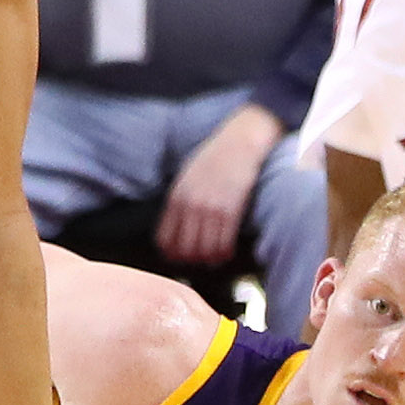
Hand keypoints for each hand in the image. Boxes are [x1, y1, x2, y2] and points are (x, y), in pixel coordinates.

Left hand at [155, 104, 281, 264]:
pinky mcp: (230, 211)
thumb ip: (180, 201)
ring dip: (209, 260)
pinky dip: (224, 254)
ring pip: (204, 251)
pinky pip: (223, 244)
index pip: (165, 239)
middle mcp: (190, 206)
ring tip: (213, 259)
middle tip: (198, 261)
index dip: (171, 254)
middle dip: (190, 260)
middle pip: (184, 249)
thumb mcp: (186, 177)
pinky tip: (226, 252)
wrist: (240, 143)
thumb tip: (177, 227)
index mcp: (176, 197)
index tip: (178, 258)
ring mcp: (210, 209)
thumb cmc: (214, 158)